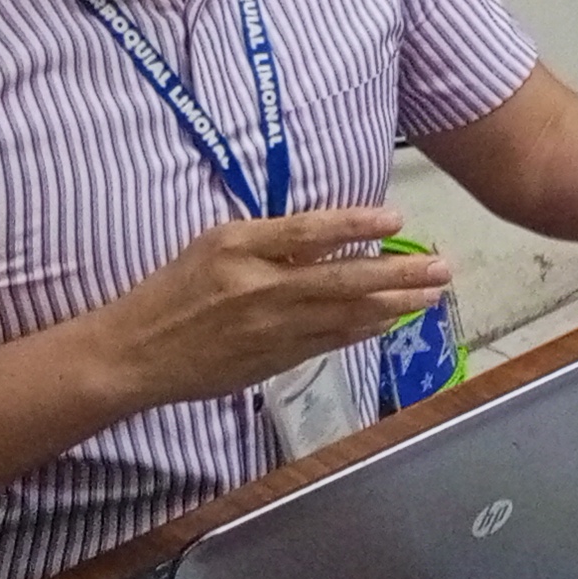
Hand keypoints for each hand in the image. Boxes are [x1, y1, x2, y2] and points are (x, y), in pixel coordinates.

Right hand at [95, 206, 453, 407]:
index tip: (396, 219)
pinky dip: (364, 330)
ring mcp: (270, 327)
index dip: (356, 224)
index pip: (308, 231)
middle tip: (441, 269)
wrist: (136, 352)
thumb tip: (329, 236)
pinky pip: (330, 341)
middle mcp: (258, 287)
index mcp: (238, 247)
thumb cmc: (173, 291)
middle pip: (342, 278)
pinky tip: (391, 321)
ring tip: (431, 296)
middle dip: (398, 274)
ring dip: (394, 305)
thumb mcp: (213, 247)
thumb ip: (269, 241)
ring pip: (345, 314)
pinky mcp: (274, 359)